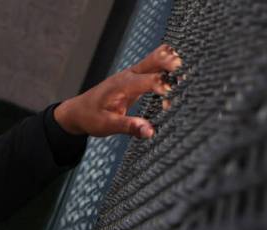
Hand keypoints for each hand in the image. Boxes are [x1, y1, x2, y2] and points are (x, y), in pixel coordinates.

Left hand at [53, 44, 181, 138]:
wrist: (78, 111)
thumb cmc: (91, 118)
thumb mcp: (108, 126)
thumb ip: (129, 127)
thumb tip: (150, 132)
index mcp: (123, 85)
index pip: (150, 80)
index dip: (164, 88)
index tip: (174, 99)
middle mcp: (129, 75)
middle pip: (156, 60)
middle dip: (173, 65)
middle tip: (188, 77)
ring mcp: (132, 74)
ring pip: (156, 59)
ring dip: (172, 64)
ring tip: (188, 75)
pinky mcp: (135, 78)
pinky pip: (154, 67)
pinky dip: (167, 68)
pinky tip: (178, 76)